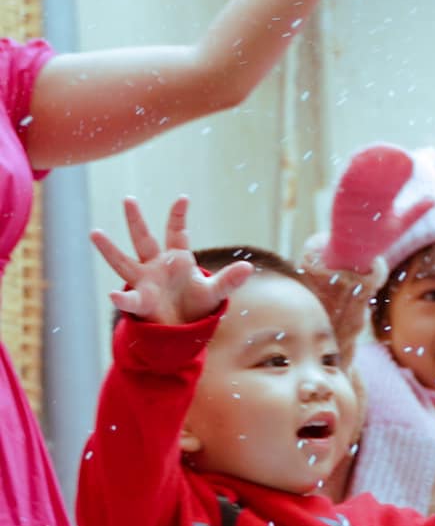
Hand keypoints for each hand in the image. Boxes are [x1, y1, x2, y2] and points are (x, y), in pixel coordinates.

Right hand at [90, 196, 251, 324]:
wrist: (184, 328)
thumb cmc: (197, 304)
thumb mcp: (216, 292)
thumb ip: (229, 280)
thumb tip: (248, 267)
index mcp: (177, 258)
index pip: (176, 232)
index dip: (179, 216)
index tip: (183, 198)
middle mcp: (156, 265)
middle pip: (144, 238)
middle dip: (136, 220)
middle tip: (128, 199)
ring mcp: (144, 281)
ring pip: (123, 261)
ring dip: (109, 249)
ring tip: (95, 232)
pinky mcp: (141, 302)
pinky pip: (130, 300)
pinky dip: (123, 299)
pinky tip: (115, 295)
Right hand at [325, 144, 430, 270]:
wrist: (353, 256)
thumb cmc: (376, 240)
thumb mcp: (399, 225)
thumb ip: (415, 212)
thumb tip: (434, 199)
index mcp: (382, 200)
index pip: (390, 179)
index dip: (397, 167)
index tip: (406, 155)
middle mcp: (367, 197)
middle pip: (374, 174)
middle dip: (380, 160)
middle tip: (389, 149)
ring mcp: (353, 201)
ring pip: (357, 178)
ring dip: (363, 164)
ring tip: (370, 152)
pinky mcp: (338, 206)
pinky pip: (342, 189)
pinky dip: (347, 176)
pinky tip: (352, 165)